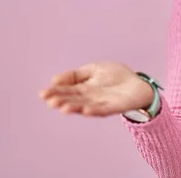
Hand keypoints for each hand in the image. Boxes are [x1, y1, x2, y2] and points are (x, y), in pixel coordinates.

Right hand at [39, 61, 154, 116]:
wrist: (137, 83)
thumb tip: (54, 80)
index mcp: (82, 89)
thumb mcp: (93, 69)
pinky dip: (93, 111)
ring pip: (84, 107)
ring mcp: (100, 104)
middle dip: (61, 100)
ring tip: (63, 107)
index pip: (65, 90)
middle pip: (72, 100)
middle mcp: (88, 98)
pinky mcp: (112, 108)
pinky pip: (101, 111)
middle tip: (50, 100)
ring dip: (74, 107)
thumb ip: (75, 74)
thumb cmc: (115, 76)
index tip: (43, 93)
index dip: (54, 92)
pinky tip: (85, 110)